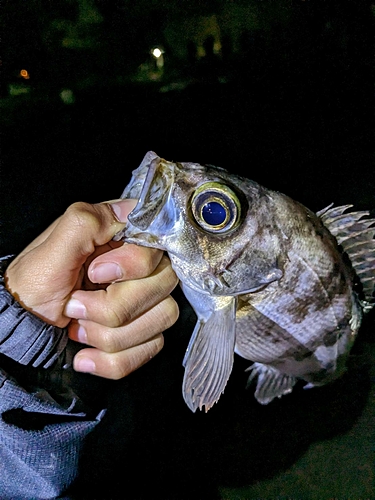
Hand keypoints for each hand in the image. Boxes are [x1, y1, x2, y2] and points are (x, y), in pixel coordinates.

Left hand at [5, 200, 178, 377]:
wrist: (26, 327)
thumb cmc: (35, 285)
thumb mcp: (51, 249)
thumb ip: (86, 223)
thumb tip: (127, 213)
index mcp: (123, 238)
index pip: (157, 245)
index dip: (131, 264)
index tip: (95, 273)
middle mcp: (142, 267)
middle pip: (162, 285)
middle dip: (112, 307)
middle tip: (74, 305)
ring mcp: (147, 300)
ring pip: (161, 319)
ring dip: (110, 335)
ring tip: (77, 328)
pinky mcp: (145, 330)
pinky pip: (150, 348)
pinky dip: (112, 360)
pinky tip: (86, 354)